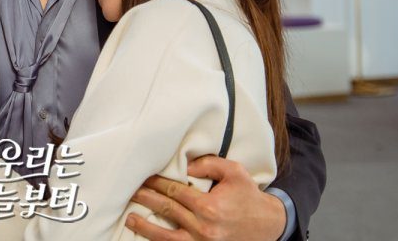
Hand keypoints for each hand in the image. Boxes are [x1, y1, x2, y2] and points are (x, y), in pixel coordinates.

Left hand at [125, 156, 285, 240]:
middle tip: (130, 190)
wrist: (268, 225)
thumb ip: (210, 164)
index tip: (144, 176)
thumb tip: (186, 166)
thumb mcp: (235, 172)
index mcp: (209, 206)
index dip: (157, 183)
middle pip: (167, 210)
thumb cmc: (248, 197)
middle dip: (146, 199)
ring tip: (130, 217)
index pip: (175, 191)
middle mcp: (203, 227)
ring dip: (145, 226)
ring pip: (166, 235)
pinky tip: (147, 236)